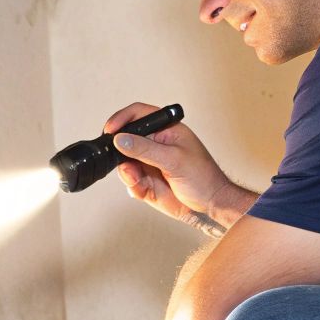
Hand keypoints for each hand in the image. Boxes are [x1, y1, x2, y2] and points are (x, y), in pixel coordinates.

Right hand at [103, 102, 252, 232]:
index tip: (110, 131)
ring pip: (124, 163)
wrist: (209, 205)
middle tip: (126, 164)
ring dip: (127, 173)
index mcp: (166, 129)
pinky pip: (129, 181)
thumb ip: (145, 149)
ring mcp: (148, 162)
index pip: (138, 114)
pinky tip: (143, 189)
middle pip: (125, 140)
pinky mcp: (145, 180)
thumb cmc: (203, 177)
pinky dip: (132, 186)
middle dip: (120, 153)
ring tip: (137, 180)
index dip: (121, 119)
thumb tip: (121, 139)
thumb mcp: (174, 159)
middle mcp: (155, 144)